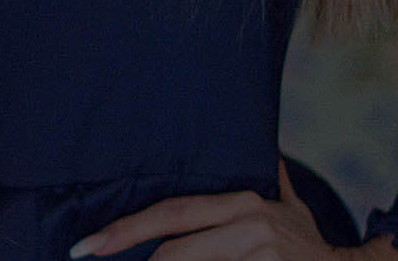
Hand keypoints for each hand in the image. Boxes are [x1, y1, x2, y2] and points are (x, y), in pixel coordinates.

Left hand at [71, 163, 397, 258]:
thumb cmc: (309, 247)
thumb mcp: (290, 208)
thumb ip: (269, 180)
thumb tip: (261, 147)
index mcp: (245, 204)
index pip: (172, 214)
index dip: (126, 230)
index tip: (88, 245)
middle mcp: (252, 228)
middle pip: (174, 254)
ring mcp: (264, 258)